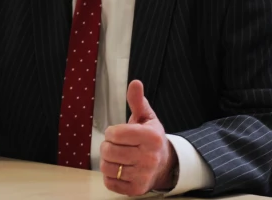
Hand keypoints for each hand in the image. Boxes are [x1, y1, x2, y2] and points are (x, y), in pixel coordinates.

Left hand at [100, 80, 178, 195]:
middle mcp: (149, 158)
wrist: (165, 164)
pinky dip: (109, 175)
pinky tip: (119, 168)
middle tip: (115, 145)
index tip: (117, 133)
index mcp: (152, 137)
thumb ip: (138, 101)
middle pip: (109, 151)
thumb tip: (135, 83)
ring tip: (116, 156)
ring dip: (107, 160)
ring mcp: (143, 175)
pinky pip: (109, 182)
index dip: (112, 132)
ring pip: (107, 167)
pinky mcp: (136, 189)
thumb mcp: (146, 117)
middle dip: (107, 145)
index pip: (116, 133)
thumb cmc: (151, 138)